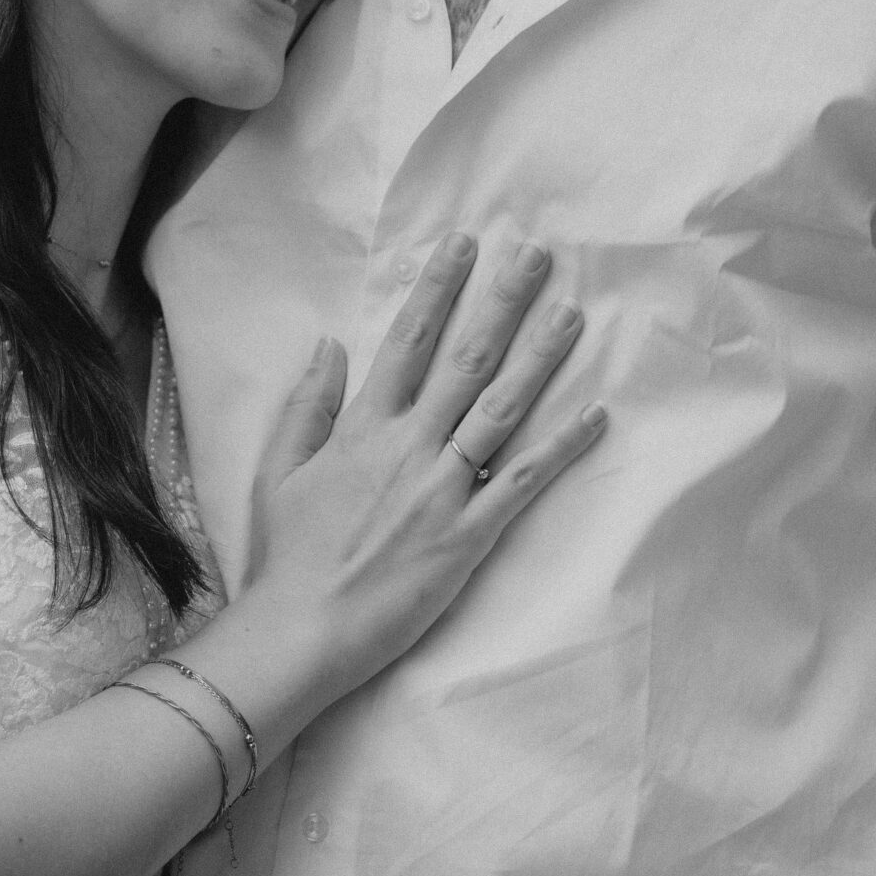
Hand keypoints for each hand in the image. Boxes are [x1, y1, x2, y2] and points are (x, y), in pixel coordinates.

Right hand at [246, 233, 602, 701]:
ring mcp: (443, 490)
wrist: (300, 630)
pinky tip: (594, 415)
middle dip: (501, 303)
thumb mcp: (280, 469)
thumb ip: (309, 403)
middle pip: (465, 360)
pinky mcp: (468, 536)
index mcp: (364, 427)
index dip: (439, 289)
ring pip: (500, 409)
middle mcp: (409, 447)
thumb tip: (330, 343)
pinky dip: (560, 448)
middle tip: (535, 255)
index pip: (408, 341)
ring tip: (571, 314)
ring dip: (539, 359)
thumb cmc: (287, 555)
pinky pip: (522, 482)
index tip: (464, 245)